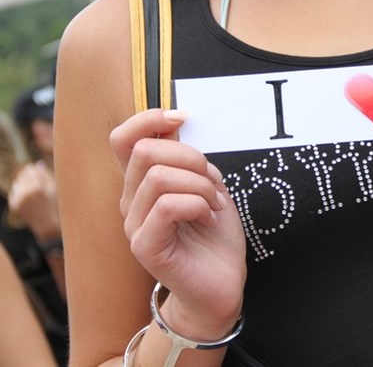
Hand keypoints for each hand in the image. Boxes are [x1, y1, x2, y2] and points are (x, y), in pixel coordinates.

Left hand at [8, 160, 60, 240]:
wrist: (47, 225)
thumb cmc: (55, 205)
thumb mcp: (54, 189)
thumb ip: (46, 175)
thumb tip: (38, 163)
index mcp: (37, 188)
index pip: (31, 170)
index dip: (37, 170)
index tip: (41, 174)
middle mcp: (25, 194)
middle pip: (22, 175)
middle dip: (30, 177)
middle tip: (39, 184)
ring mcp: (18, 200)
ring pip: (17, 183)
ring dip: (25, 184)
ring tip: (35, 192)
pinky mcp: (13, 205)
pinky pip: (14, 192)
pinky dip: (20, 193)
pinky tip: (29, 198)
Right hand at [110, 109, 246, 337]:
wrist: (222, 282)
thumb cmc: (214, 233)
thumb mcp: (207, 185)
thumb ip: (188, 158)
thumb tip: (176, 120)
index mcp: (142, 182)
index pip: (123, 138)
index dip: (149, 118)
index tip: (183, 117)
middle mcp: (131, 201)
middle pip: (146, 151)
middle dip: (191, 158)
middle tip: (213, 183)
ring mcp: (134, 224)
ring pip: (160, 177)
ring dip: (199, 186)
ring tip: (214, 204)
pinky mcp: (144, 246)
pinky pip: (168, 206)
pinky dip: (198, 205)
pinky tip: (209, 219)